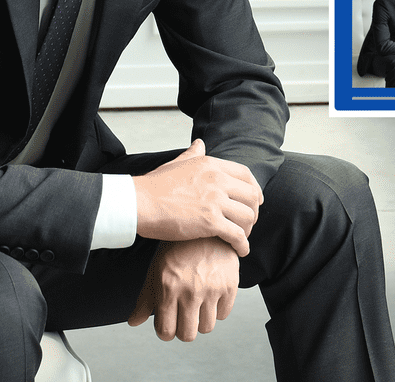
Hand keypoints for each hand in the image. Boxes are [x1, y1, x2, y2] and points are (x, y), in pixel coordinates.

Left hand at [128, 238, 239, 340]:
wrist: (204, 225)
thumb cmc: (177, 248)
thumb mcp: (156, 270)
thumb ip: (145, 300)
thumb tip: (134, 322)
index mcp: (168, 287)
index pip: (166, 330)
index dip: (166, 332)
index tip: (168, 325)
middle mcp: (190, 290)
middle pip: (188, 335)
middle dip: (183, 330)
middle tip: (182, 318)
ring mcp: (211, 289)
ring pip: (207, 327)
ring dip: (201, 321)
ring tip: (196, 305)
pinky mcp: (230, 285)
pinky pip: (224, 314)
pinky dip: (217, 310)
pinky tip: (210, 296)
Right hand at [131, 139, 261, 256]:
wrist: (139, 203)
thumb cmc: (153, 186)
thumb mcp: (175, 163)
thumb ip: (192, 154)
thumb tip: (200, 143)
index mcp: (210, 164)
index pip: (245, 174)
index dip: (254, 189)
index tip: (255, 200)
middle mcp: (216, 179)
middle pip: (251, 196)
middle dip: (254, 211)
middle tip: (248, 223)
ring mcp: (214, 200)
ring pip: (247, 216)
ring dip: (248, 229)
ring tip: (242, 237)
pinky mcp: (210, 222)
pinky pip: (237, 235)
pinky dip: (242, 245)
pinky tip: (240, 250)